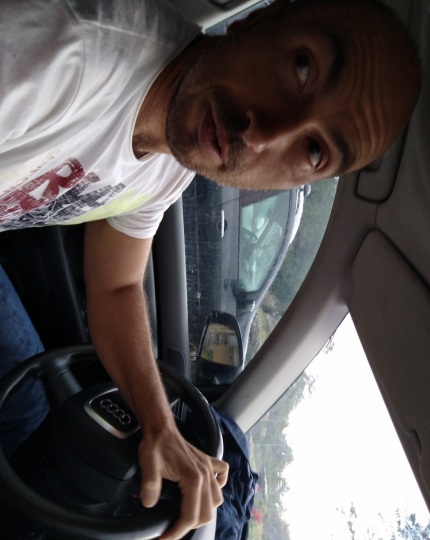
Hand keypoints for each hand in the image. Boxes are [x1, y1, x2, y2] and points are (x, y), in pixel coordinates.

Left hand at [137, 423, 228, 539]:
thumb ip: (150, 485)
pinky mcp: (208, 462)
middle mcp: (205, 475)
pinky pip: (222, 476)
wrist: (161, 427)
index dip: (177, 532)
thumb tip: (148, 504)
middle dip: (190, 525)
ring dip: (204, 511)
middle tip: (173, 528)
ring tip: (186, 515)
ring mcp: (208, 468)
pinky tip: (206, 490)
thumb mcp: (148, 464)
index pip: (191, 516)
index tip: (165, 538)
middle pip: (207, 513)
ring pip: (217, 500)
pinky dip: (218, 487)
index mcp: (193, 478)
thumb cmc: (156, 444)